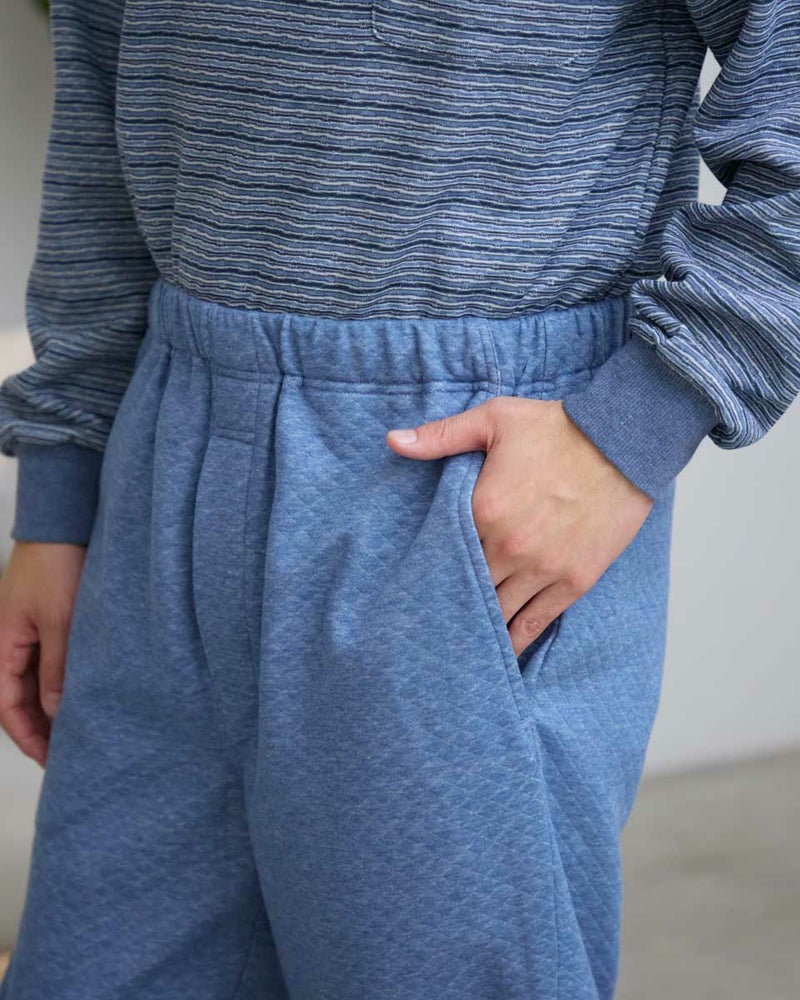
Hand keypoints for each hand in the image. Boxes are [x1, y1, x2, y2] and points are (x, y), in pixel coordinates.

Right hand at [0, 541, 85, 765]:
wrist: (64, 521)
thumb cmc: (57, 566)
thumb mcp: (61, 622)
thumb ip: (57, 669)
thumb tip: (56, 714)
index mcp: (1, 644)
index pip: (7, 707)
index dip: (28, 737)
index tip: (51, 760)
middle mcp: (9, 641)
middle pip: (18, 698)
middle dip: (40, 729)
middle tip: (69, 754)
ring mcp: (27, 630)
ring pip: (34, 682)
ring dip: (51, 707)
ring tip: (79, 730)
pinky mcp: (47, 620)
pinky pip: (48, 661)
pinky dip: (61, 682)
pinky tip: (82, 694)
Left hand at [387, 397, 653, 656]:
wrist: (624, 441)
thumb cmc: (557, 427)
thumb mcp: (494, 419)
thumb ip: (441, 435)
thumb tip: (392, 441)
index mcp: (483, 510)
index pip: (443, 551)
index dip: (431, 565)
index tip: (416, 578)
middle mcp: (508, 547)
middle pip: (466, 587)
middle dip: (450, 599)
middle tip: (429, 619)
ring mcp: (543, 569)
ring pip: (498, 612)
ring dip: (479, 626)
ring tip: (459, 644)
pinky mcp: (574, 581)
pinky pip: (536, 622)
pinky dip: (516, 641)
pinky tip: (499, 655)